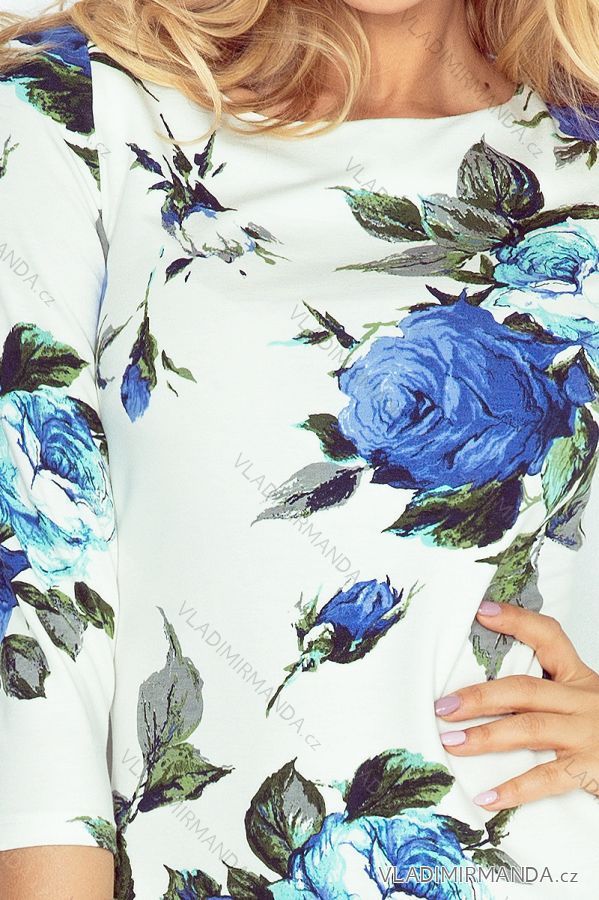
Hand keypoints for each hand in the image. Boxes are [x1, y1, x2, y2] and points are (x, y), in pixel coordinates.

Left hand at [433, 600, 598, 809]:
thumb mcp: (580, 701)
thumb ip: (544, 694)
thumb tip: (484, 694)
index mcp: (578, 678)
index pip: (548, 637)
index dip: (516, 621)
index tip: (482, 611)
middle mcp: (582, 700)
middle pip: (525, 688)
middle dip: (480, 695)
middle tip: (443, 705)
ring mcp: (586, 734)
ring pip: (529, 728)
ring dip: (485, 736)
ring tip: (451, 742)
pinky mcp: (589, 768)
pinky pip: (546, 778)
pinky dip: (514, 789)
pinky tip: (487, 798)